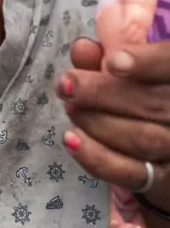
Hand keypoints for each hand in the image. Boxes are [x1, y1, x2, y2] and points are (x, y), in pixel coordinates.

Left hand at [56, 38, 169, 210]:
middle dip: (102, 93)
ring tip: (69, 107)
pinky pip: (131, 173)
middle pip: (152, 104)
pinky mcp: (163, 178)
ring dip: (96, 122)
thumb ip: (109, 51)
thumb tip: (81, 49)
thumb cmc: (145, 84)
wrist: (163, 134)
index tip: (113, 62)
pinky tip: (72, 140)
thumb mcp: (132, 60)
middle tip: (66, 85)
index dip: (146, 63)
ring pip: (140, 138)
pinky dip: (97, 158)